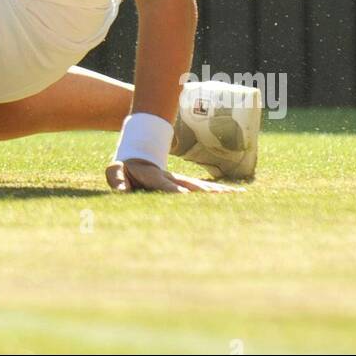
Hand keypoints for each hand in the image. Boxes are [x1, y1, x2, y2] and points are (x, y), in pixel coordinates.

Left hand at [105, 157, 242, 192]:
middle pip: (192, 186)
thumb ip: (118, 180)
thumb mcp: (115, 172)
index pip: (166, 186)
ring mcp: (181, 182)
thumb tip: (122, 192)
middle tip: (225, 198)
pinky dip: (221, 193)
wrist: (137, 158)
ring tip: (239, 195)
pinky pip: (206, 190)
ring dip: (220, 192)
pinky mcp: (187, 187)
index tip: (185, 198)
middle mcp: (172, 179)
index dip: (174, 192)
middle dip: (206, 192)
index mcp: (154, 176)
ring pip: (203, 187)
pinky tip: (239, 194)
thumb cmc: (125, 168)